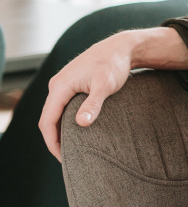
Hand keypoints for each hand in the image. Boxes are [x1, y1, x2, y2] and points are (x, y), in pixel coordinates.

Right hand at [38, 27, 187, 161]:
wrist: (122, 47)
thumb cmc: (114, 65)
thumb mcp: (106, 85)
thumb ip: (93, 104)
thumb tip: (81, 123)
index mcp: (60, 87)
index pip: (47, 121)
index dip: (52, 142)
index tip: (63, 159)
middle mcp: (57, 85)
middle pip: (49, 118)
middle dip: (55, 139)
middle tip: (68, 158)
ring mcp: (63, 83)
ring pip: (56, 111)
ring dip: (61, 129)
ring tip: (73, 147)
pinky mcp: (72, 82)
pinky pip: (63, 105)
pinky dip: (66, 119)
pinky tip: (78, 129)